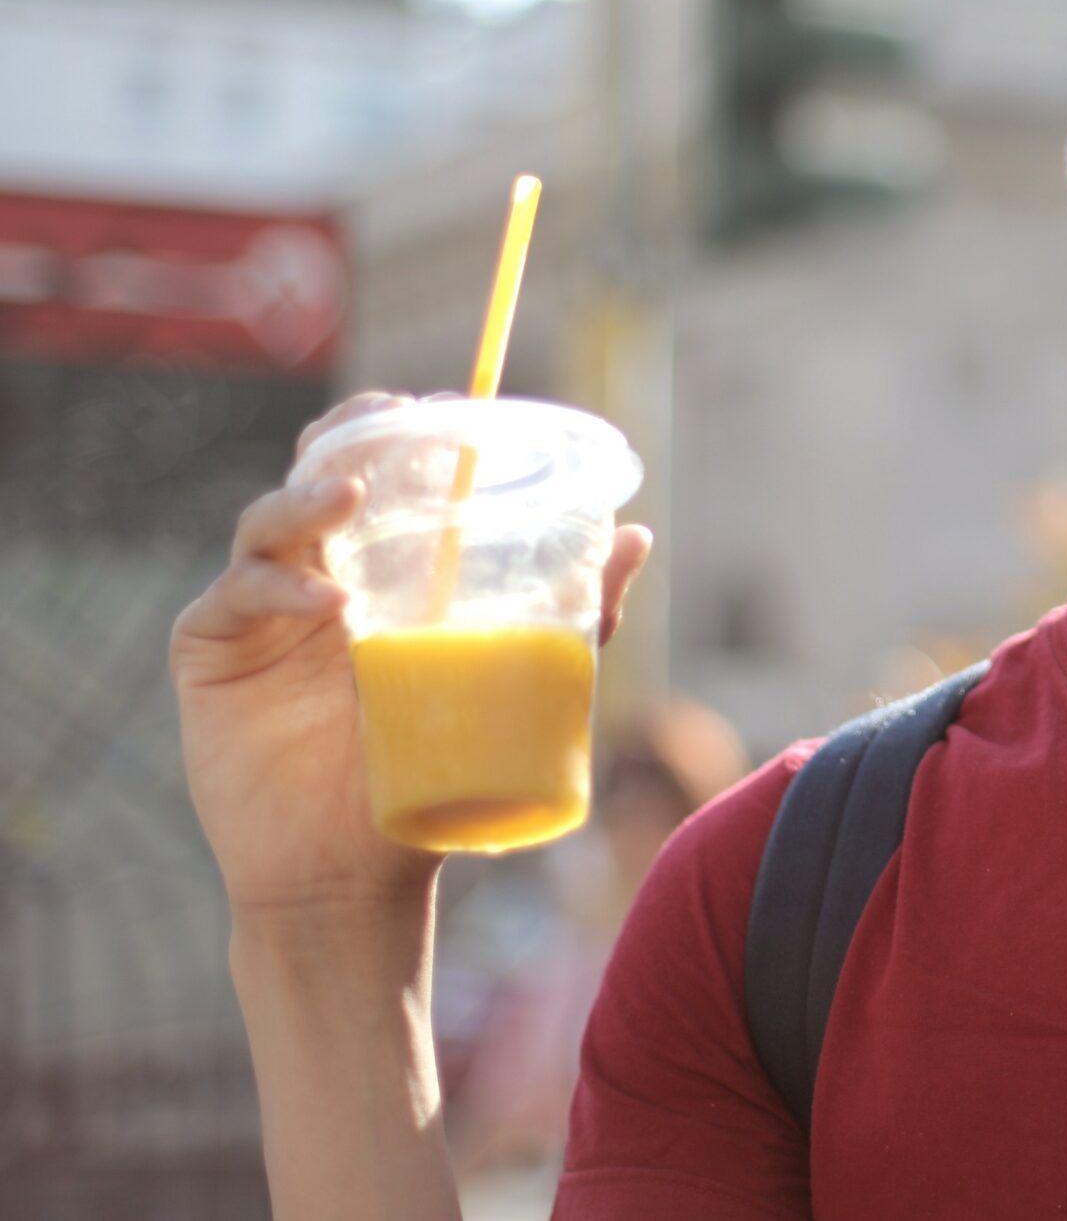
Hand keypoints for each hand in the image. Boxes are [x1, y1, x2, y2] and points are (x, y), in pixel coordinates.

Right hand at [171, 391, 652, 928]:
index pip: (386, 474)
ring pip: (268, 522)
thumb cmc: (434, 772)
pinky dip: (275, 590)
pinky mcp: (212, 651)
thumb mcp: (517, 682)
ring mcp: (261, 610)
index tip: (454, 411)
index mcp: (384, 569)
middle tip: (388, 425)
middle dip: (348, 440)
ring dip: (306, 500)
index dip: (407, 432)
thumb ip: (578, 614)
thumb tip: (636, 534)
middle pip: (317, 476)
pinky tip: (324, 607)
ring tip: (350, 499)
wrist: (356, 874)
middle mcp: (319, 573)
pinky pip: (233, 597)